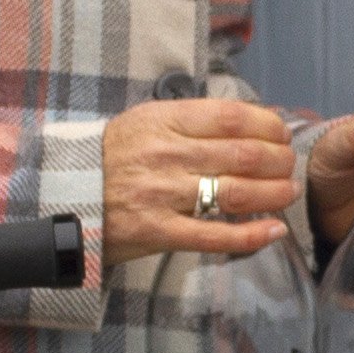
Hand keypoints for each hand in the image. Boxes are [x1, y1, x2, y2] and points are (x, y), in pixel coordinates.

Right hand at [101, 94, 303, 263]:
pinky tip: (273, 231)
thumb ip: (191, 120)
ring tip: (288, 193)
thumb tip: (247, 122)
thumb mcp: (146, 121)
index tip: (282, 134)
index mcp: (164, 120)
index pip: (231, 117)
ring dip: (274, 194)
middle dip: (279, 161)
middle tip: (290, 166)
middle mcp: (165, 154)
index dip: (268, 125)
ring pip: (235, 193)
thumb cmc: (113, 157)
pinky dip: (251, 235)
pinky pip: (215, 235)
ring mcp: (162, 194)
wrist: (63, 194)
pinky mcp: (158, 231)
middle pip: (242, 155)